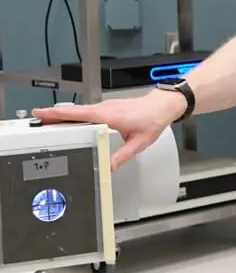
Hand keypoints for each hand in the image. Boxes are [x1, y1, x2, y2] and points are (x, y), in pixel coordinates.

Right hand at [32, 91, 186, 169]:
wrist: (160, 107)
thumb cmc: (151, 121)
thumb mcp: (138, 144)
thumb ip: (122, 156)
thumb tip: (109, 166)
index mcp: (109, 116)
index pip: (78, 114)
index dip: (58, 114)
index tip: (42, 114)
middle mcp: (104, 109)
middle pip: (73, 112)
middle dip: (54, 115)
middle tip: (38, 120)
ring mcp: (104, 107)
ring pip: (79, 112)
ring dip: (64, 116)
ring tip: (49, 123)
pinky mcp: (107, 108)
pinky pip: (87, 112)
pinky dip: (75, 116)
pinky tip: (70, 123)